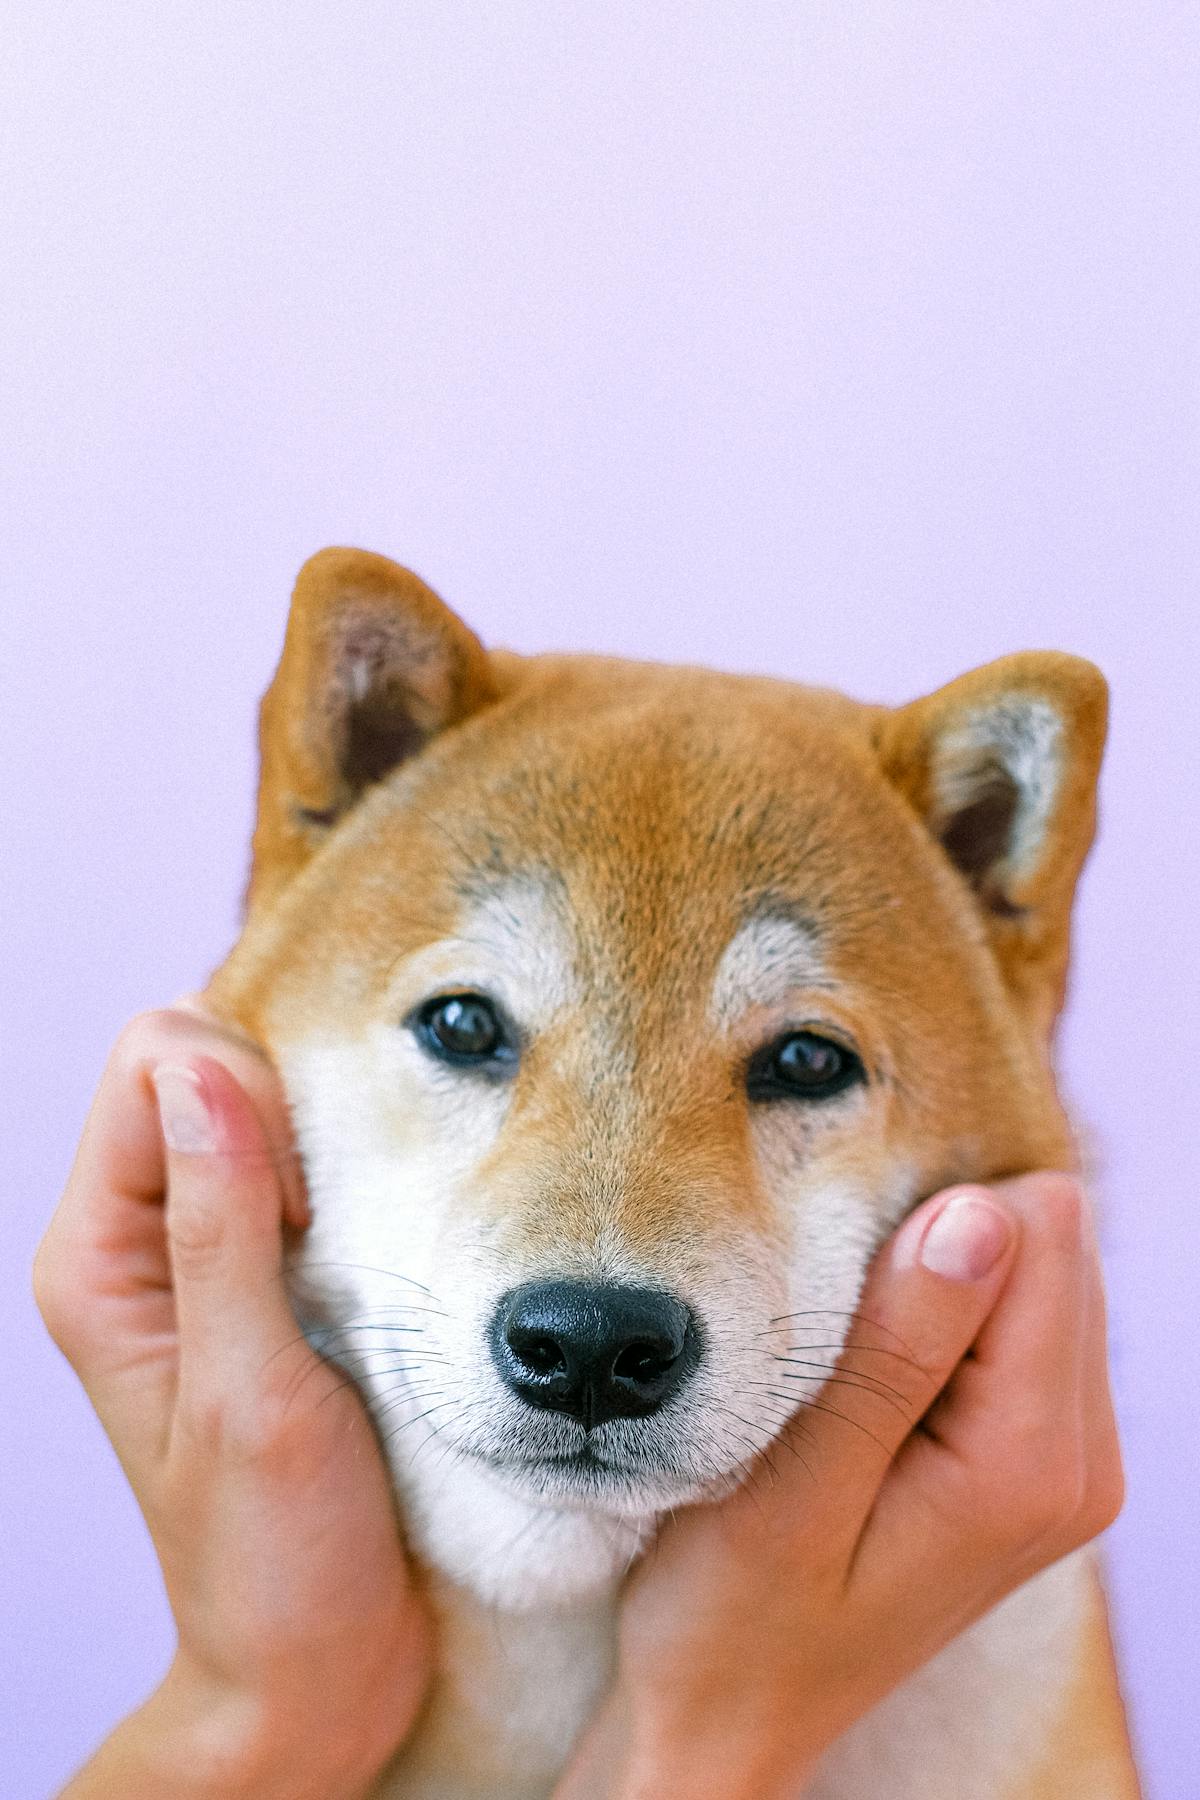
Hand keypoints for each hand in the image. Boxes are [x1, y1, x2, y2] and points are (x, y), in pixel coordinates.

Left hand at [34, 1004, 430, 1799]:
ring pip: (257, 1097)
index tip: (303, 1209)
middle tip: (332, 1225)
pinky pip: (301, 1155)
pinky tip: (376, 1238)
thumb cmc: (277, 1554)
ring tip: (360, 1237)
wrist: (317, 1659)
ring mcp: (202, 1247)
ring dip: (323, 1141)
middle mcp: (138, 1236)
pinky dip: (348, 1169)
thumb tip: (204, 1068)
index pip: (152, 1062)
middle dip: (284, 1106)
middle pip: (201, 1060)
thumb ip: (221, 1227)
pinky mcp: (266, 1265)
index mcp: (98, 1256)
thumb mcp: (251, 1393)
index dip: (243, 1096)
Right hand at [557, 1175, 1123, 1799]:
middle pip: (1056, 1242)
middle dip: (940, 1248)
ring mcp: (1069, 1462)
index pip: (1041, 1232)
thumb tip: (982, 1217)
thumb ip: (897, 1351)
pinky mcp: (1037, 1456)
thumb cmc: (732, 1617)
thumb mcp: (792, 1486)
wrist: (732, 1719)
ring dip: (939, 1281)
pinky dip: (944, 1313)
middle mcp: (1082, 1462)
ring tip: (849, 1361)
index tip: (840, 1293)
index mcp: (1030, 1463)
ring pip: (1043, 1269)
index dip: (926, 1228)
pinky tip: (875, 1378)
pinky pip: (1024, 1316)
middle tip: (837, 1331)